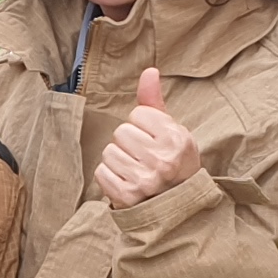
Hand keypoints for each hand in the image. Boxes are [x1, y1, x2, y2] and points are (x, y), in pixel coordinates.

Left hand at [92, 69, 201, 208]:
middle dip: (129, 143)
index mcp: (176, 139)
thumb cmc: (173, 162)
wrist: (176, 206)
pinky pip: (101, 172)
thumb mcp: (172, 131)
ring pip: (109, 152)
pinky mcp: (126, 197)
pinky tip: (126, 183)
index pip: (138, 114)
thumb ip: (155, 102)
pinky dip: (109, 177)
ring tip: (135, 170)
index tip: (154, 142)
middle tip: (144, 158)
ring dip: (118, 160)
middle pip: (121, 132)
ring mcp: (144, 180)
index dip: (143, 126)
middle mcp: (162, 160)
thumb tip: (149, 71)